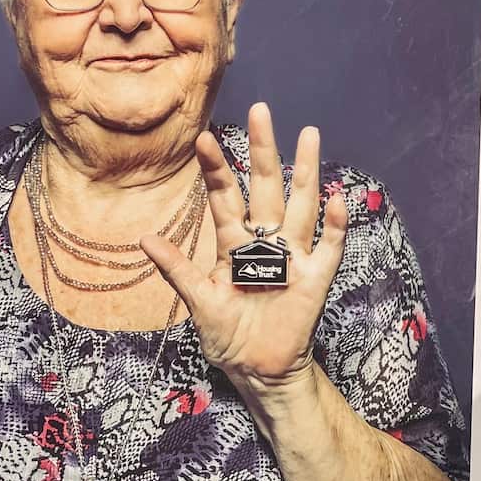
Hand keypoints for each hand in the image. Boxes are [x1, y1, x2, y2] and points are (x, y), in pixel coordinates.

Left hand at [140, 102, 347, 398]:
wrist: (258, 371)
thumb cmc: (228, 337)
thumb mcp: (198, 304)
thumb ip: (177, 270)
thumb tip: (144, 240)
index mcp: (234, 245)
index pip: (225, 197)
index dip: (215, 169)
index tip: (202, 139)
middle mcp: (265, 242)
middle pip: (266, 188)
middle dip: (264, 150)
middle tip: (261, 110)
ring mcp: (292, 258)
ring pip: (301, 205)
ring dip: (306, 172)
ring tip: (309, 135)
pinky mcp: (314, 280)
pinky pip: (328, 247)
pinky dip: (335, 225)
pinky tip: (337, 199)